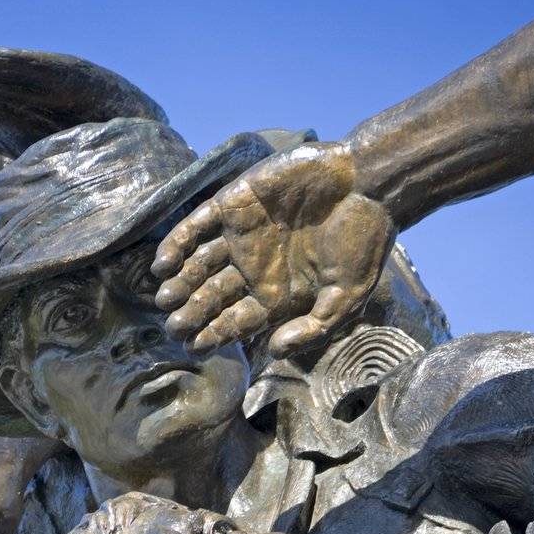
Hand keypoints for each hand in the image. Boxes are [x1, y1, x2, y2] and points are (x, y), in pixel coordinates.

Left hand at [152, 142, 394, 355]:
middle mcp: (255, 268)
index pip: (236, 321)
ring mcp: (242, 235)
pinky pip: (196, 225)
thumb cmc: (364, 243)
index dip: (213, 335)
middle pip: (212, 296)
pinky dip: (177, 243)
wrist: (370, 183)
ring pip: (199, 264)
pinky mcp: (235, 202)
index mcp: (277, 294)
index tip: (193, 347)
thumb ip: (313, 329)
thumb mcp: (346, 298)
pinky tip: (162, 265)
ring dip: (179, 283)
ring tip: (164, 301)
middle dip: (191, 314)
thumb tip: (273, 350)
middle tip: (172, 328)